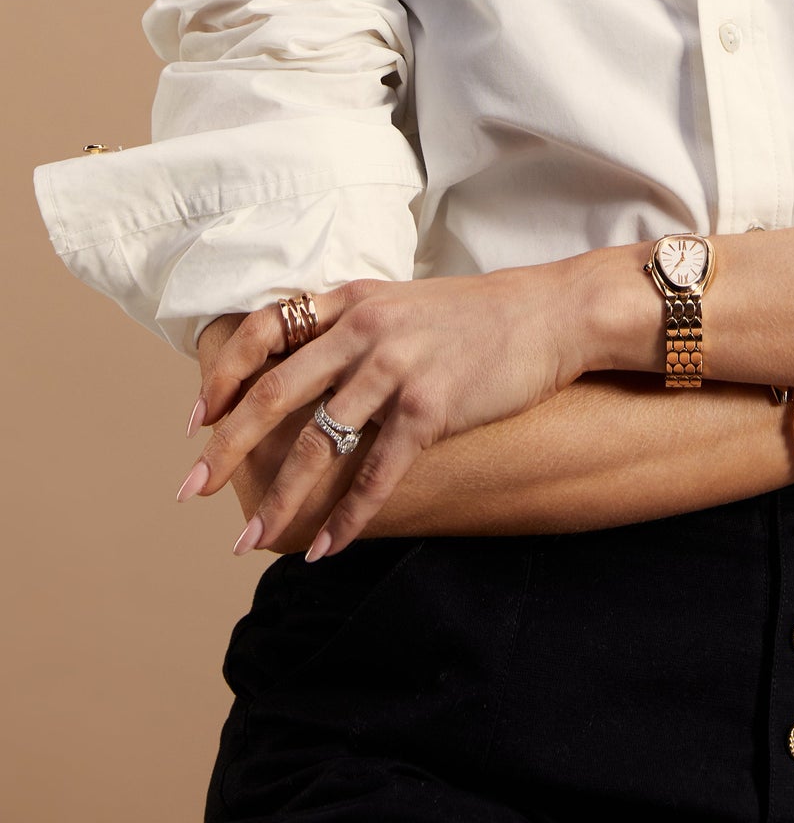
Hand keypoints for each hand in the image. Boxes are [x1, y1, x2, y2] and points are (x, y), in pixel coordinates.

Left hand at [179, 261, 588, 559]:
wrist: (548, 314)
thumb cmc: (473, 317)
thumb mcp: (399, 303)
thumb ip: (348, 327)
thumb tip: (295, 372)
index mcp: (350, 301)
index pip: (263, 331)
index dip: (222, 377)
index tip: (195, 421)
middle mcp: (365, 329)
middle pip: (274, 393)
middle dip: (224, 448)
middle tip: (190, 491)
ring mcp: (398, 367)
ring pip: (318, 441)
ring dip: (279, 497)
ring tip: (249, 538)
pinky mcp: (431, 407)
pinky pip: (376, 471)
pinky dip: (347, 516)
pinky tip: (326, 548)